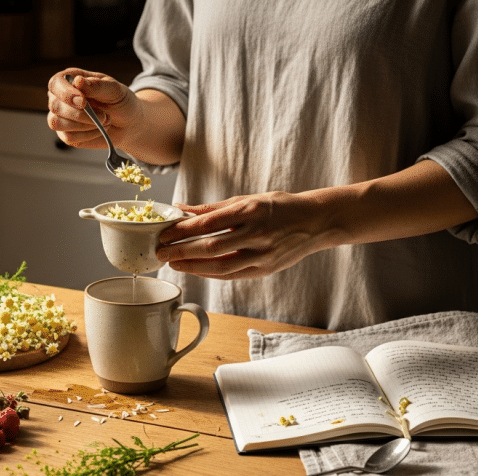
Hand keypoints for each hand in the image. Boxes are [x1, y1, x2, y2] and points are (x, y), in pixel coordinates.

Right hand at [46, 68, 141, 151]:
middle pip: (55, 106)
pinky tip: (98, 130)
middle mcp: (62, 98)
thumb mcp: (114, 90)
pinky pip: (68, 137)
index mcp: (71, 80)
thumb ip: (96, 85)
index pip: (55, 83)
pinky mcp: (66, 134)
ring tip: (103, 121)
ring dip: (83, 125)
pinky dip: (86, 135)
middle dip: (80, 114)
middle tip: (103, 115)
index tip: (83, 102)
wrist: (129, 123)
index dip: (66, 93)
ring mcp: (62, 117)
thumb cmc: (120, 101)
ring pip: (56, 123)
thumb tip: (78, 81)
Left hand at [155, 191, 333, 279]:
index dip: (183, 231)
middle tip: (161, 253)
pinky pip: (232, 274)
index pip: (208, 223)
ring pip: (220, 266)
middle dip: (181, 251)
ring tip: (174, 263)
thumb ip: (214, 207)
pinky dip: (211, 273)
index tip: (164, 234)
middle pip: (210, 247)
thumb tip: (182, 208)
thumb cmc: (280, 206)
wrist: (316, 221)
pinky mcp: (266, 269)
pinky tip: (195, 270)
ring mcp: (263, 254)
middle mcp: (257, 233)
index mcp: (251, 210)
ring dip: (193, 266)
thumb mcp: (248, 199)